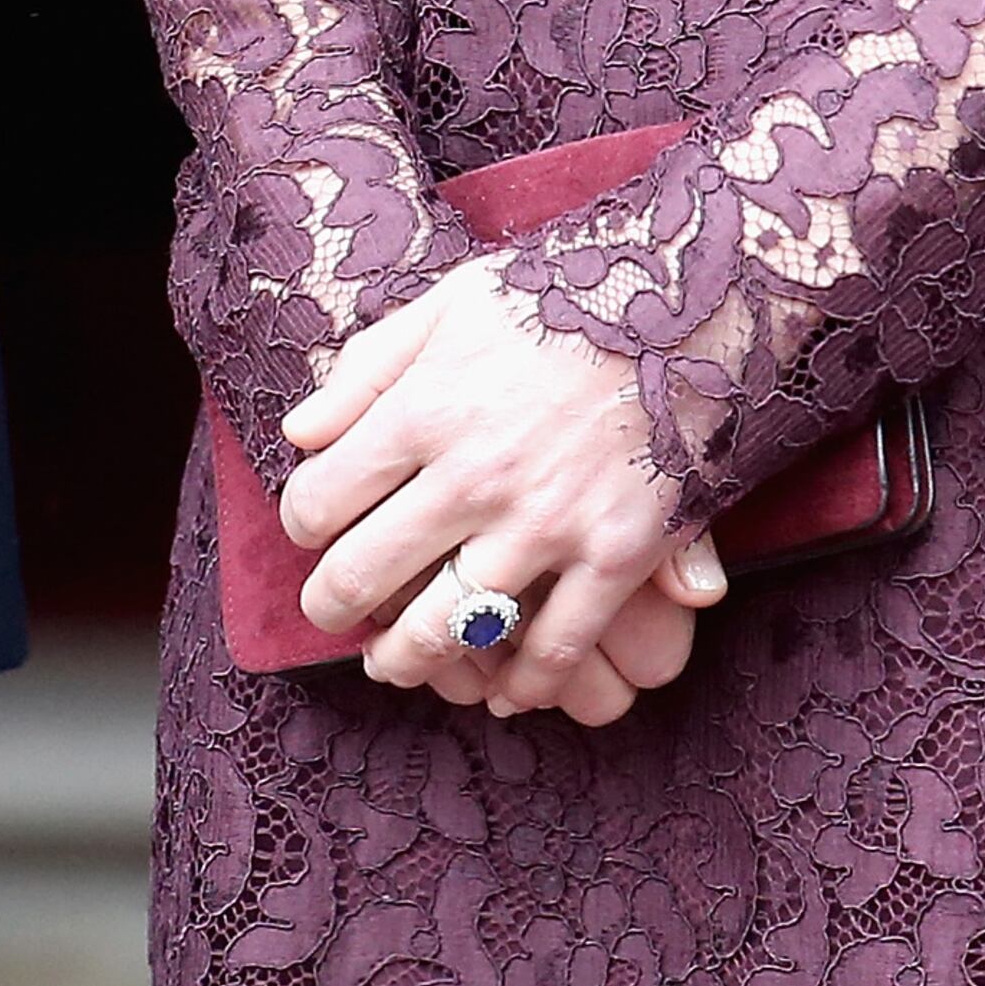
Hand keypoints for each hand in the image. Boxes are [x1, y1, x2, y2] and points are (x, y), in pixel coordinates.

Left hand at [281, 260, 716, 719]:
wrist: (687, 298)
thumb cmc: (557, 295)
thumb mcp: (448, 304)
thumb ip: (366, 369)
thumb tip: (297, 434)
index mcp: (426, 408)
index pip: (323, 497)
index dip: (301, 523)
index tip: (309, 530)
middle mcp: (475, 476)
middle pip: (369, 573)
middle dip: (330, 603)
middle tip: (325, 611)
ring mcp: (547, 524)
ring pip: (449, 629)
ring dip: (406, 660)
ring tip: (390, 664)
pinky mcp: (616, 557)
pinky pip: (556, 649)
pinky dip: (524, 684)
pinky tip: (502, 689)